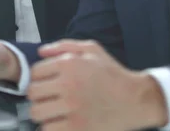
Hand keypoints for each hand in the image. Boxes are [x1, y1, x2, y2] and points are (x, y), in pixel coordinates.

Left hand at [27, 40, 167, 130]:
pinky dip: (51, 127)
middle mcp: (68, 85)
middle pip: (32, 93)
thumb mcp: (92, 50)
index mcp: (69, 64)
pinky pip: (48, 129)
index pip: (35, 72)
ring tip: (52, 111)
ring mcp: (72, 108)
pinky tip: (61, 122)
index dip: (39, 78)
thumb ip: (64, 46)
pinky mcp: (77, 128)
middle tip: (48, 98)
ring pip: (36, 112)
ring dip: (42, 113)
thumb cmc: (113, 75)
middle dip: (38, 95)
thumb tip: (40, 51)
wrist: (137, 100)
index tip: (47, 83)